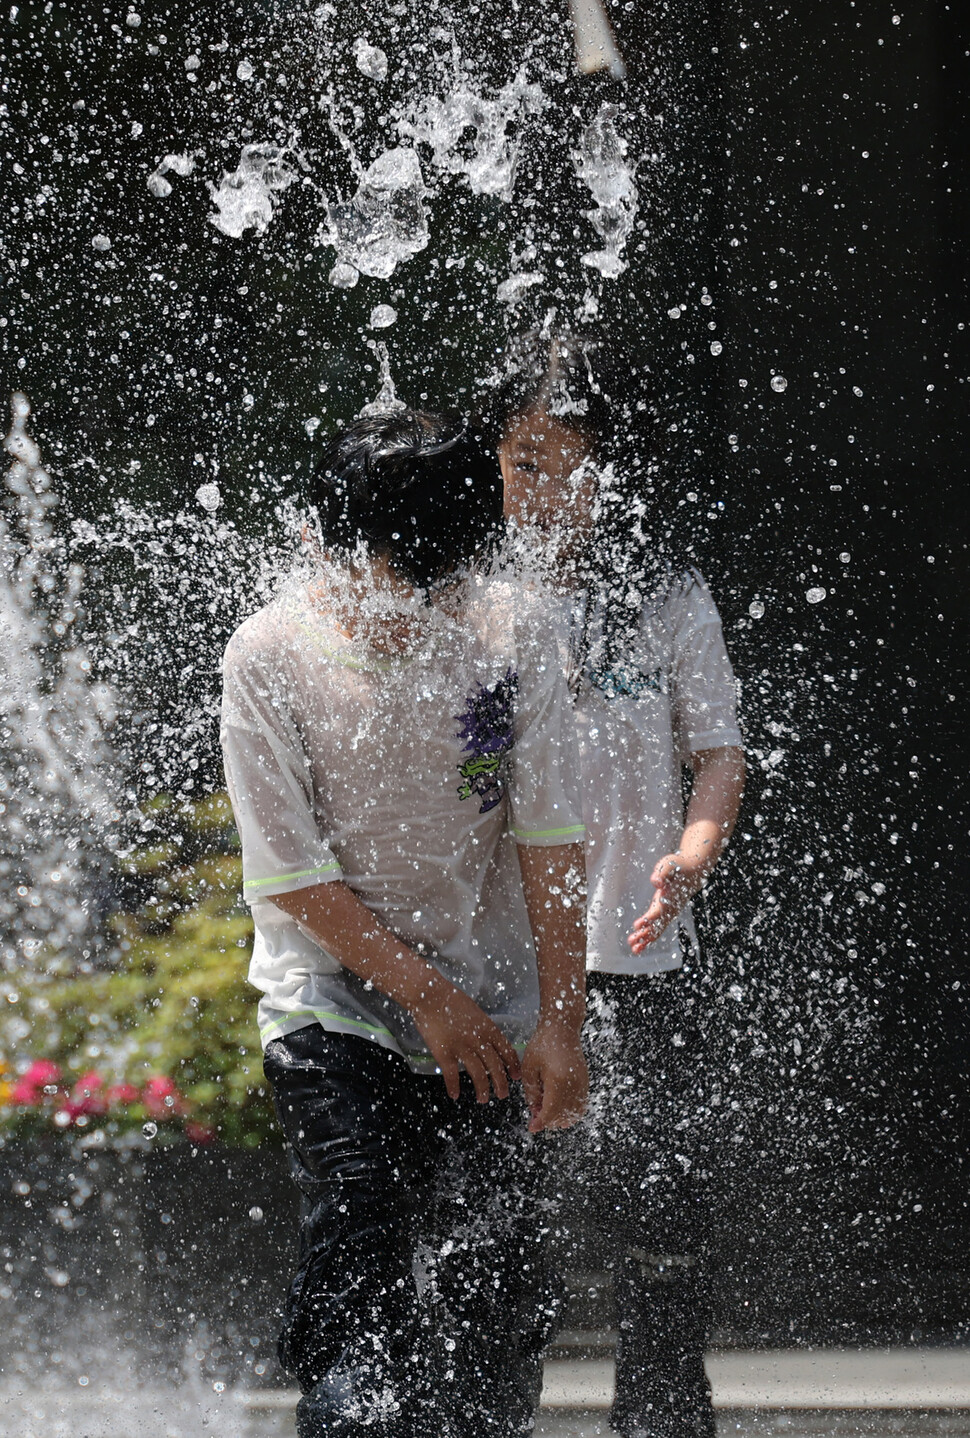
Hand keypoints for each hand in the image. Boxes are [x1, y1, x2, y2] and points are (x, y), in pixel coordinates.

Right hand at [411, 978, 520, 1102]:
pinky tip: (454, 1095)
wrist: (430, 994)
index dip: (512, 1066)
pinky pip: (452, 1075)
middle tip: (503, 1094)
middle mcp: (478, 1040)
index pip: (506, 1051)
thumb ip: (482, 1029)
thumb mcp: (475, 1012)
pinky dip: (454, 1087)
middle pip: (495, 1066)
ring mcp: (462, 1047)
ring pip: (478, 1074)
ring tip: (483, 1099)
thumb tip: (488, 1042)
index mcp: (488, 1028)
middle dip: (501, 1083)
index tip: (515, 1077)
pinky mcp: (444, 1053)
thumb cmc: (450, 1000)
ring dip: (482, 1089)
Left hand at [521, 1018, 587, 1133]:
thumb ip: (531, 1092)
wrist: (562, 1029)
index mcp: (558, 1082)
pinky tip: (559, 1108)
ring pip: (574, 1114)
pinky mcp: (585, 1082)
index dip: (540, 1123)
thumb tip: (534, 1111)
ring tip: (546, 1109)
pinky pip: (581, 1106)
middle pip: (562, 1116)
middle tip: (535, 1113)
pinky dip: (571, 1112)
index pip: (551, 1112)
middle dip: (548, 1120)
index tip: (532, 1127)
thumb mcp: (530, 1068)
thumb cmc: (543, 1044)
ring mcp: (582, 1085)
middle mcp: (573, 1086)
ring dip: (560, 1118)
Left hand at [627, 852, 704, 954]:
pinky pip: (657, 929)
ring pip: (657, 930)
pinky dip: (648, 938)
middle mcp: (670, 909)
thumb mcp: (669, 865)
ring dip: (645, 939)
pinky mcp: (665, 915)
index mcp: (669, 897)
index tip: (637, 925)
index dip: (648, 918)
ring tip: (634, 949)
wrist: (693, 873)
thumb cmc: (679, 867)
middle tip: (632, 942)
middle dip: (644, 934)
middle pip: (657, 924)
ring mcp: (668, 913)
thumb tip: (655, 882)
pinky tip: (638, 946)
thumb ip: (661, 873)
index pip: (658, 911)